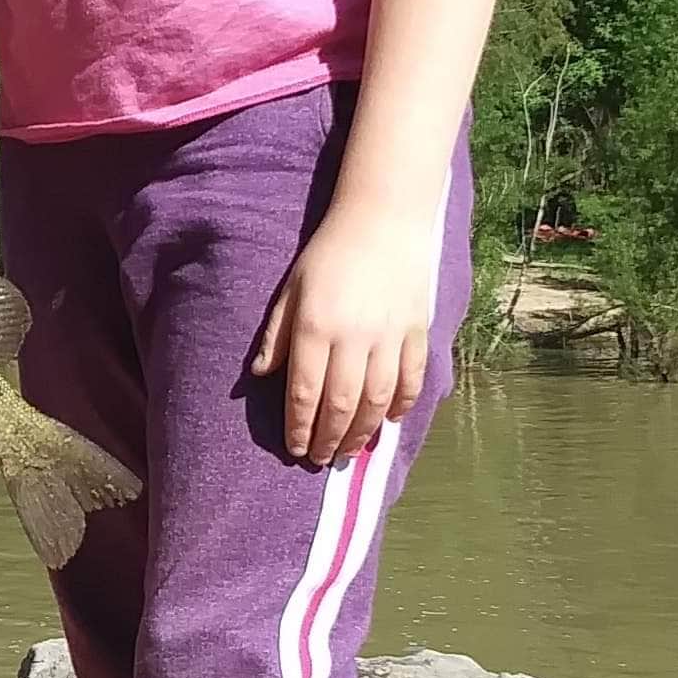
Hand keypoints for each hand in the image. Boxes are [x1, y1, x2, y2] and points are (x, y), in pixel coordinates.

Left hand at [251, 204, 437, 465]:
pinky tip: (389, 420)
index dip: (299, 426)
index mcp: (316, 326)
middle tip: (320, 458)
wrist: (385, 218)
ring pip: (378, 400)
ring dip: (363, 433)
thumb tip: (259, 375)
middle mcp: (354, 336)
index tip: (294, 448)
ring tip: (349, 450)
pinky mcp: (418, 330)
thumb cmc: (329, 253)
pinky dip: (402, 404)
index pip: (305, 391)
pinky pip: (412, 378)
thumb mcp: (291, 289)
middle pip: (342, 404)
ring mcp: (391, 335)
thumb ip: (277, 334)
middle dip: (329, 438)